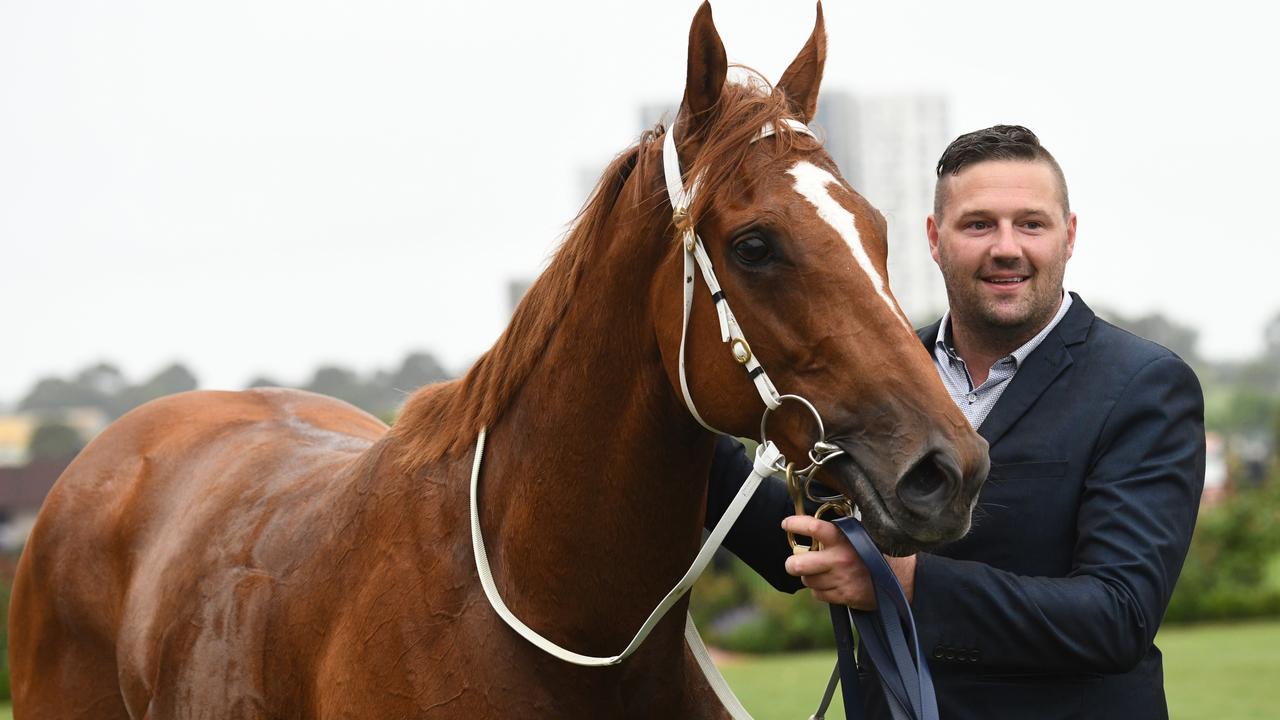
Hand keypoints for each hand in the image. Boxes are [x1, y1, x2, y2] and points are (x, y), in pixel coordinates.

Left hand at [780, 515, 916, 609]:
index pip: (813, 528)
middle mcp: (839, 559)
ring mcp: (840, 579)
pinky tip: (831, 584)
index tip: (786, 524)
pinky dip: (820, 590)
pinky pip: (818, 594)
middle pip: (797, 564)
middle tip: (794, 562)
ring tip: (822, 572)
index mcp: (843, 539)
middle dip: (792, 564)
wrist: (902, 579)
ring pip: (808, 580)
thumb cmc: (877, 553)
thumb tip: (810, 529)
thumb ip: (837, 533)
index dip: (795, 524)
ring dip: (810, 577)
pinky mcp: (844, 596)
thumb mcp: (860, 535)